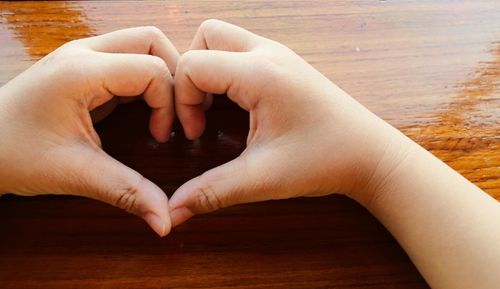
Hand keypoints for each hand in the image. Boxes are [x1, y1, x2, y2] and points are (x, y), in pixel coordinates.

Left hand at [0, 27, 178, 235]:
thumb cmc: (12, 154)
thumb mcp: (75, 173)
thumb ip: (127, 191)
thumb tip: (166, 220)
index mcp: (81, 71)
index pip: (152, 69)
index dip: (169, 104)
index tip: (162, 136)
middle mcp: (83, 53)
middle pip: (152, 41)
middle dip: (174, 75)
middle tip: (175, 113)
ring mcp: (81, 56)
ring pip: (141, 45)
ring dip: (160, 76)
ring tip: (161, 112)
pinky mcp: (82, 67)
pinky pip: (127, 60)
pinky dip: (144, 82)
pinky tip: (142, 110)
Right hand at [169, 19, 412, 225]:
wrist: (370, 155)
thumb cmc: (326, 160)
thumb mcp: (263, 178)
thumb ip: (212, 191)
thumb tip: (173, 212)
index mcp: (261, 74)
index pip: (192, 65)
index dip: (182, 101)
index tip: (196, 134)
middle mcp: (269, 53)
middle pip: (206, 36)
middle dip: (189, 73)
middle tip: (201, 112)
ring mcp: (280, 54)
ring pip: (223, 39)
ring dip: (208, 69)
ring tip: (215, 109)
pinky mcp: (285, 64)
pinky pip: (241, 51)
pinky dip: (226, 71)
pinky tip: (236, 105)